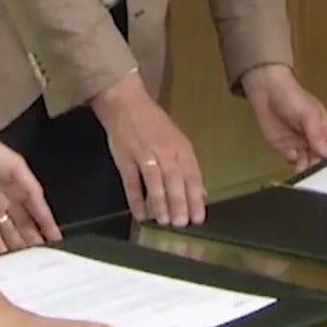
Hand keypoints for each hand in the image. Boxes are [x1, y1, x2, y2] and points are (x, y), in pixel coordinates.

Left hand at [0, 128, 60, 252]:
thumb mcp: (16, 166)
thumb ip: (30, 187)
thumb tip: (42, 208)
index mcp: (22, 185)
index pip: (38, 209)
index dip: (47, 224)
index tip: (57, 240)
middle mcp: (11, 198)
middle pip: (25, 223)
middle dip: (34, 238)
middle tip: (43, 256)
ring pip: (10, 230)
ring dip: (18, 244)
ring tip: (27, 260)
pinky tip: (5, 256)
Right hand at [89, 73, 204, 226]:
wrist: (125, 102)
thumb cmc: (152, 122)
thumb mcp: (176, 140)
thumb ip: (187, 166)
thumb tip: (201, 191)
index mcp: (180, 146)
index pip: (192, 175)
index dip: (195, 197)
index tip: (198, 218)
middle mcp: (164, 150)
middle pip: (175, 179)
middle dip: (180, 203)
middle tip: (182, 224)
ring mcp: (144, 154)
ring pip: (155, 181)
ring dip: (161, 203)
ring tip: (165, 221)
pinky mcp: (125, 158)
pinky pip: (131, 182)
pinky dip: (136, 199)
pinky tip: (141, 215)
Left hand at [241, 64, 326, 170]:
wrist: (266, 92)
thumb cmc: (291, 97)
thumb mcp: (309, 114)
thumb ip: (318, 134)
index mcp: (325, 131)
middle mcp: (314, 141)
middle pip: (321, 161)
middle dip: (318, 167)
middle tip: (314, 168)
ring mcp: (300, 146)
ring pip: (307, 164)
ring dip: (305, 168)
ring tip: (302, 167)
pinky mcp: (285, 149)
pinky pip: (292, 161)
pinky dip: (292, 161)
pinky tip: (290, 154)